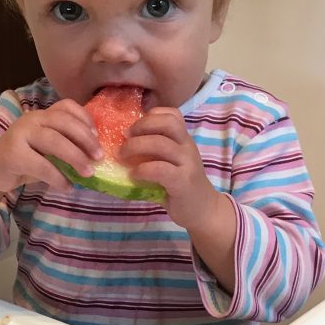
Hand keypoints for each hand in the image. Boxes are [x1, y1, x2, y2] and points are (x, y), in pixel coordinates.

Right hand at [0, 98, 101, 194]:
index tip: (98, 136)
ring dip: (75, 158)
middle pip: (64, 122)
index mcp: (42, 115)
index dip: (85, 118)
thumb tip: (95, 157)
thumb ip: (65, 146)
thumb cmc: (23, 161)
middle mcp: (31, 119)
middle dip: (85, 139)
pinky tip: (67, 187)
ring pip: (54, 141)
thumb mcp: (46, 150)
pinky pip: (41, 165)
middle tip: (99, 157)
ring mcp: (20, 134)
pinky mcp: (13, 154)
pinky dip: (58, 177)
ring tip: (88, 173)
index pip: (67, 106)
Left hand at [120, 107, 218, 228]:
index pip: (172, 114)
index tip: (134, 128)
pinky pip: (160, 169)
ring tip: (122, 156)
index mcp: (183, 140)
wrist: (203, 210)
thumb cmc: (180, 185)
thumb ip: (154, 152)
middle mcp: (187, 147)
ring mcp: (187, 164)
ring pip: (161, 144)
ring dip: (135, 146)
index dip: (151, 115)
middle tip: (124, 138)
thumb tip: (121, 144)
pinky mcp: (183, 182)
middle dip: (141, 126)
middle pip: (168, 123)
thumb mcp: (171, 162)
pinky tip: (133, 175)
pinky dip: (142, 169)